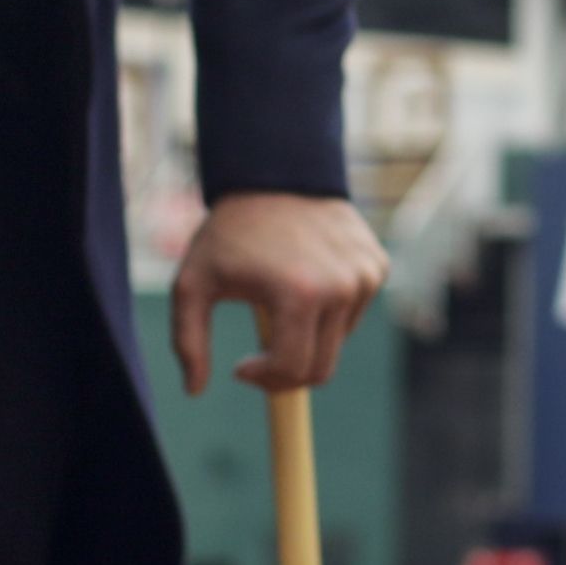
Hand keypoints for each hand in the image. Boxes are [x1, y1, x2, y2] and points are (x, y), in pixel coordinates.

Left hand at [173, 188, 388, 396]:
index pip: (292, 370)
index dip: (264, 379)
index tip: (241, 366)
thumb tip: (194, 391)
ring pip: (337, 342)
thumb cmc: (229, 233)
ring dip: (306, 337)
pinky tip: (304, 282)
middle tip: (259, 358)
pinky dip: (328, 313)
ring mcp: (365, 276)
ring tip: (278, 301)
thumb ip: (188, 341)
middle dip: (285, 372)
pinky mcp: (377, 267)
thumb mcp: (193, 284)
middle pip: (320, 368)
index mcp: (299, 294)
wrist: (275, 172)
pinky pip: (352, 314)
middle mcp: (341, 287)